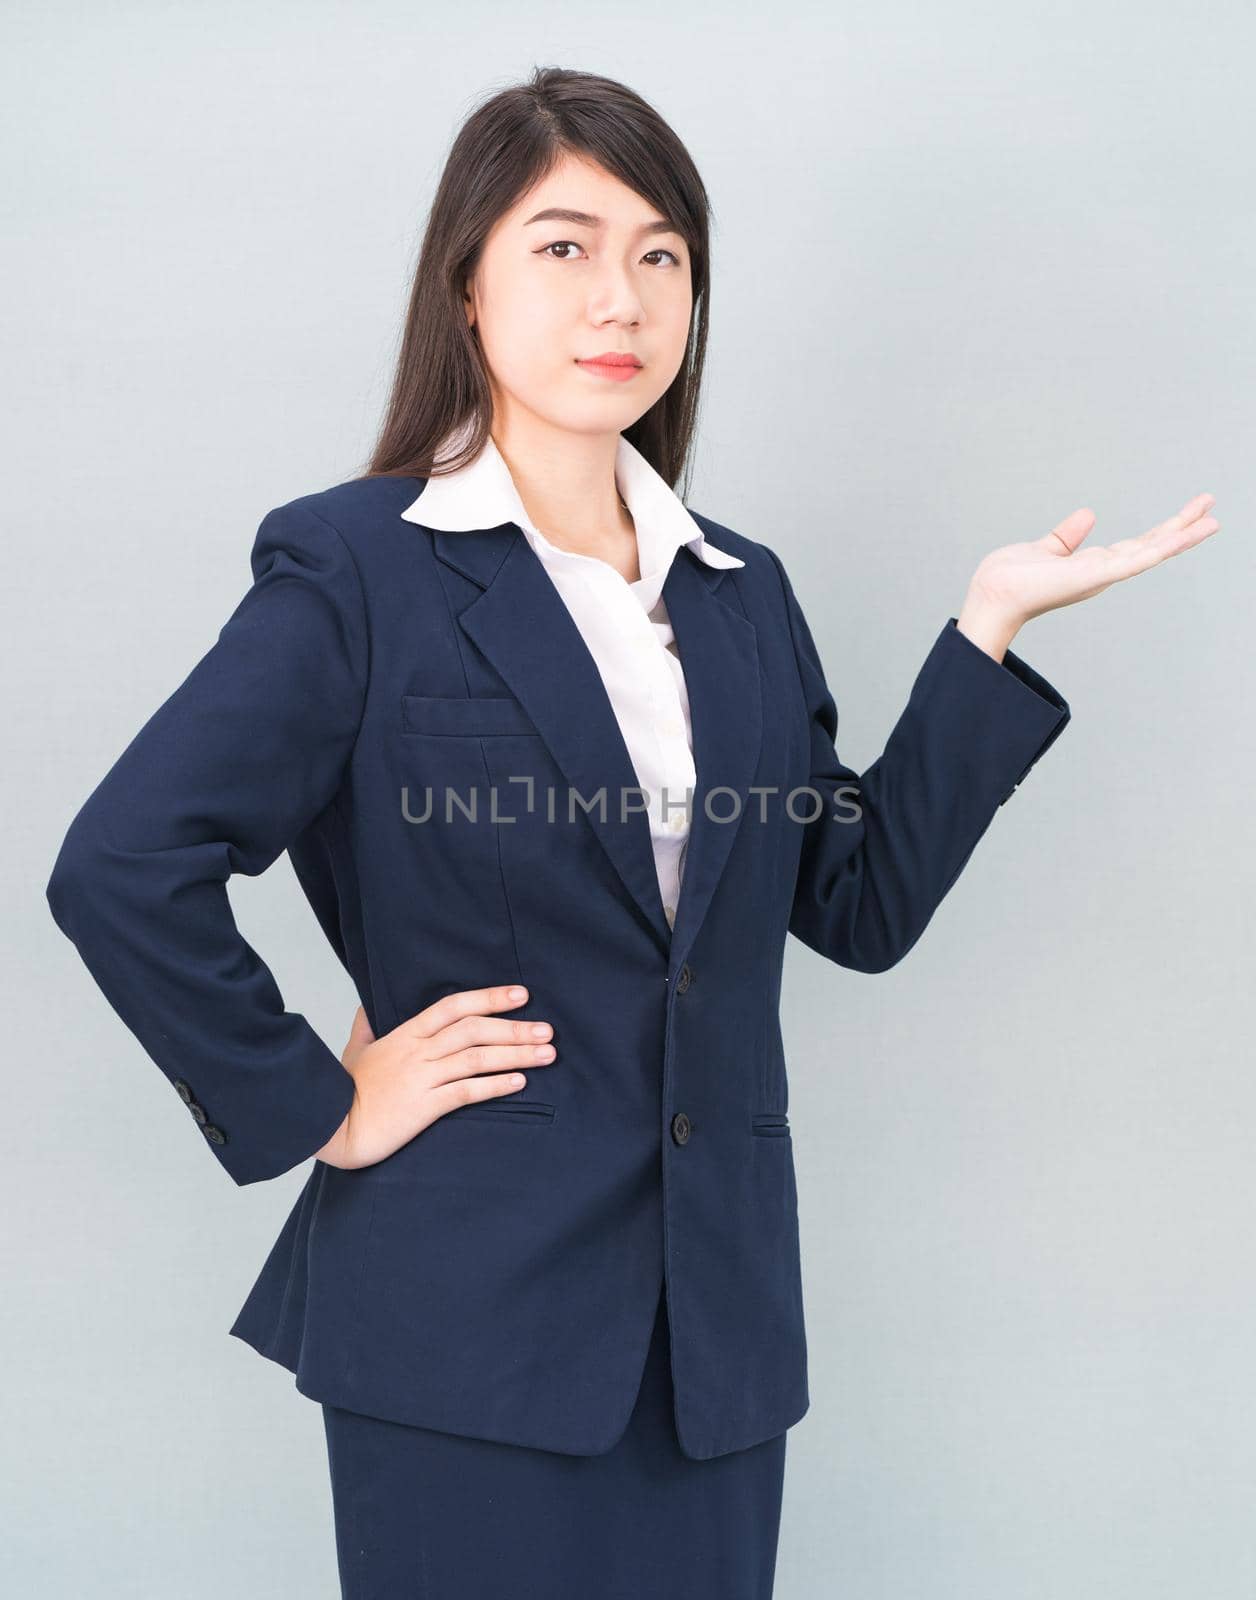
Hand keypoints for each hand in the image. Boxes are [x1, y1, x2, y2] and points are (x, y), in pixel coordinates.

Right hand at [314, 985, 556, 1170]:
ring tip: (547, 1054)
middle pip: (473, 1030)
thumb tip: (366, 1007)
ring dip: (515, 1054)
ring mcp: (422, 1078)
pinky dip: (495, 1085)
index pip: (454, 1006)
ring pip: (476, 1058)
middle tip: (547, 1029)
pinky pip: (466, 1092)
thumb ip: (366, 1026)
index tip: (521, 995)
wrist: (332, 1126)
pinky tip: (519, 1082)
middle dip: (514, 1027)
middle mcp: (418, 1051)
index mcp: (405, 1034)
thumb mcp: (355, 1050)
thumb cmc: (342, 1090)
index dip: (489, 997)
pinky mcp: (424, 1107)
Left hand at [957, 492, 1221, 657]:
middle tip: (1211, 507)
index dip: (1164, 530)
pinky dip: (1162, 548)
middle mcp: (1103, 572)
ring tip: (1213, 520)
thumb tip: (1089, 515)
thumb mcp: (1045, 548)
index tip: (1188, 513)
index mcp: (1093, 565)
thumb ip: (1068, 536)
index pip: (1137, 544)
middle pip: (1152, 545)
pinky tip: (1184, 535)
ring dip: (1183, 537)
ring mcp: (1102, 575)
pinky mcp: (1096, 576)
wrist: (993, 595)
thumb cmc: (1010, 579)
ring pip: (1152, 552)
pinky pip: (1136, 560)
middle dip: (1182, 527)